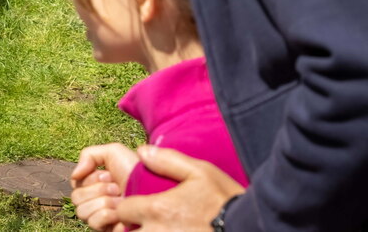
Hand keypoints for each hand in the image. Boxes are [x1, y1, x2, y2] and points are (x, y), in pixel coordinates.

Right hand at [70, 143, 138, 230]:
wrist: (155, 189)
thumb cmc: (136, 171)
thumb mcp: (113, 152)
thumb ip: (88, 155)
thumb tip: (74, 176)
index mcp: (94, 184)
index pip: (76, 183)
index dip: (92, 179)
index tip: (109, 176)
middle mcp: (95, 200)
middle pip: (76, 198)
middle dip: (98, 190)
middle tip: (116, 188)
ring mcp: (101, 217)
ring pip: (82, 211)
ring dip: (104, 203)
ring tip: (121, 200)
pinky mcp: (107, 229)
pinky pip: (94, 222)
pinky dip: (108, 216)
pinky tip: (121, 213)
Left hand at [115, 145, 243, 230]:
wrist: (251, 227)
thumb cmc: (226, 201)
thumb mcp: (200, 172)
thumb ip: (168, 161)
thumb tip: (142, 151)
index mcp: (157, 209)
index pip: (123, 209)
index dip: (127, 207)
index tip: (138, 207)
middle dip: (133, 227)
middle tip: (147, 222)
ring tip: (159, 229)